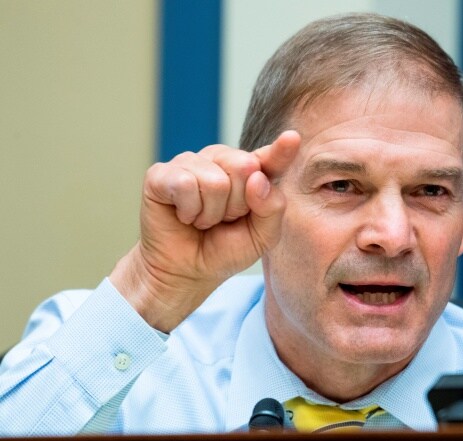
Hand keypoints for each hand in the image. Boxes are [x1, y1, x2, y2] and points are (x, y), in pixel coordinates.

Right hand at [110, 130, 300, 330]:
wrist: (187, 272)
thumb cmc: (225, 250)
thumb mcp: (262, 237)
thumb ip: (272, 209)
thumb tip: (257, 178)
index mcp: (250, 172)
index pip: (269, 158)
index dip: (281, 150)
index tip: (292, 138)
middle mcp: (220, 160)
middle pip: (244, 167)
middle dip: (237, 205)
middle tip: (224, 219)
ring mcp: (190, 163)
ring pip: (215, 181)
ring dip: (211, 213)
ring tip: (202, 220)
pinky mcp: (161, 174)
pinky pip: (185, 184)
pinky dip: (189, 211)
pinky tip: (184, 216)